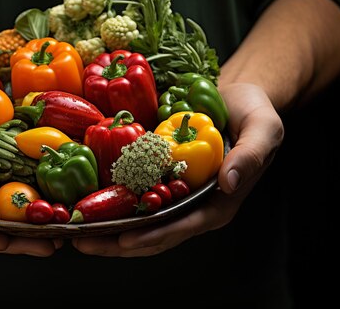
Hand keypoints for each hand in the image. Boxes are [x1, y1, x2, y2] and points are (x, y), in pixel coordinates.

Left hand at [71, 82, 283, 256]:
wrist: (237, 96)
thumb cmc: (254, 112)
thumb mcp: (263, 128)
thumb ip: (250, 155)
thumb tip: (228, 183)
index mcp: (218, 203)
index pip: (183, 227)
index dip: (153, 236)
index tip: (124, 242)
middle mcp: (193, 204)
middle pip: (154, 232)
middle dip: (118, 242)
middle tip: (83, 242)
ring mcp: (175, 193)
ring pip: (139, 219)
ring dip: (108, 228)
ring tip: (75, 231)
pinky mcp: (160, 177)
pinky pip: (134, 194)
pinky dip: (110, 201)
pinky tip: (85, 201)